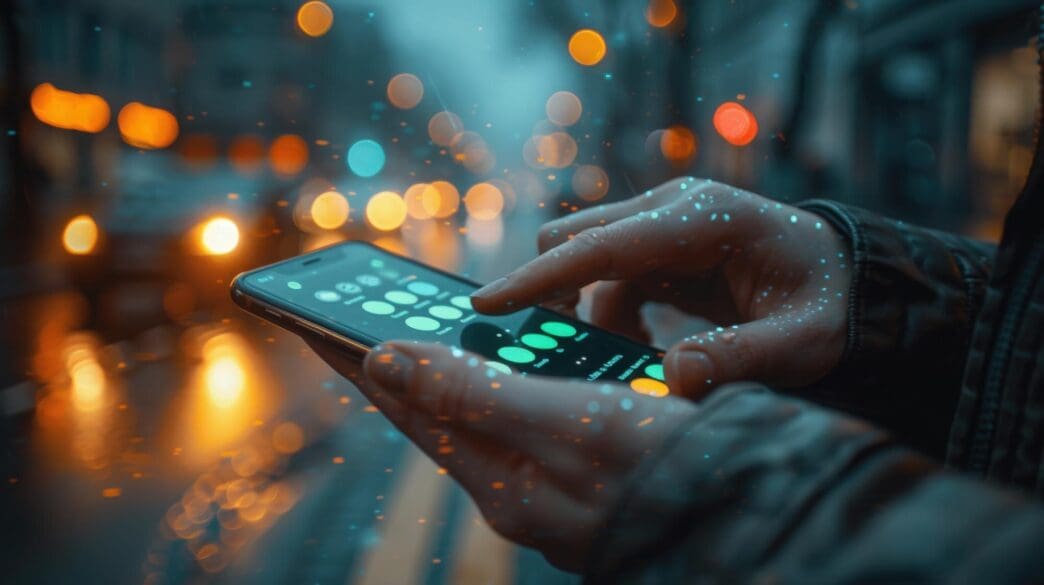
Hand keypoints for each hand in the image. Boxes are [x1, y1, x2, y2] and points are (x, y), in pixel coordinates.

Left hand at [309, 339, 698, 571]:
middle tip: (364, 324)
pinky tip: (514, 368)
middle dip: (401, 365)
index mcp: (501, 475)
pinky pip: (527, 420)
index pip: (410, 407)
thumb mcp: (563, 423)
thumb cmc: (658, 471)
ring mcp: (552, 483)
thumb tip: (385, 359)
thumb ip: (473, 394)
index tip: (320, 326)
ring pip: (484, 416)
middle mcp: (517, 484)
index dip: (365, 362)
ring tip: (421, 339)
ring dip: (451, 373)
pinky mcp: (585, 474)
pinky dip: (507, 385)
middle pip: (440, 413)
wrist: (745, 515)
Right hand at [471, 177, 850, 397]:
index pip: (603, 246)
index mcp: (703, 218)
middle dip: (555, 294)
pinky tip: (644, 347)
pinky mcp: (662, 245)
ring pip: (587, 261)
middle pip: (578, 239)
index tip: (489, 305)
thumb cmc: (829, 306)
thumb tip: (670, 378)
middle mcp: (673, 209)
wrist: (848, 282)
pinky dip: (609, 315)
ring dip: (590, 314)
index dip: (542, 278)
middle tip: (565, 355)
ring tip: (632, 359)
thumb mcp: (801, 342)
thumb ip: (738, 359)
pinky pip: (609, 277)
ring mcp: (664, 223)